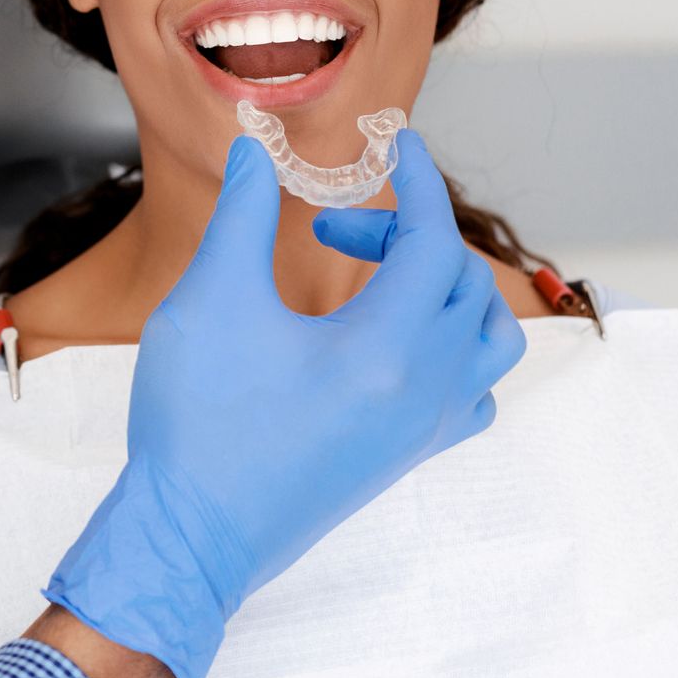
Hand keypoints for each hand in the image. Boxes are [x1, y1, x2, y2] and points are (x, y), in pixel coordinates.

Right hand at [45, 129, 525, 677]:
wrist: (191, 533)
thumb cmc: (198, 425)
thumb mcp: (209, 301)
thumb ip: (240, 216)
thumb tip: (254, 153)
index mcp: (385, 350)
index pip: (433, 241)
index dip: (418, 182)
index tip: (397, 144)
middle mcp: (423, 390)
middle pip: (460, 281)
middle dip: (407, 231)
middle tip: (335, 224)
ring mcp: (422, 429)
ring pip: (486, 338)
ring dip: (446, 286)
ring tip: (380, 274)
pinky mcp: (406, 455)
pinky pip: (471, 391)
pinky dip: (453, 347)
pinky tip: (393, 339)